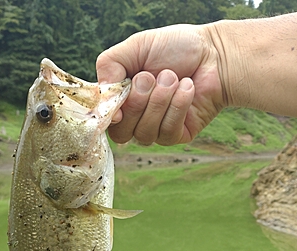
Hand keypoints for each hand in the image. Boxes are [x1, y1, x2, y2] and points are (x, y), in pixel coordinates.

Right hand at [96, 25, 223, 145]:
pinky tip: (187, 88)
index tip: (118, 104)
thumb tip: (103, 99)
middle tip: (152, 76)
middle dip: (138, 102)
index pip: (105, 121)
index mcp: (121, 100)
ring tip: (173, 78)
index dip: (110, 116)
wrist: (214, 54)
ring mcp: (156, 131)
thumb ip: (109, 66)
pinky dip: (178, 107)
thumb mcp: (134, 47)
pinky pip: (167, 133)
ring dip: (160, 101)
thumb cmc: (175, 48)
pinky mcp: (177, 137)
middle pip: (122, 133)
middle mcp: (136, 119)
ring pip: (145, 133)